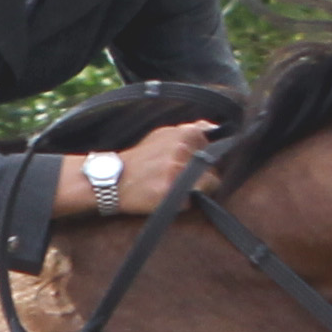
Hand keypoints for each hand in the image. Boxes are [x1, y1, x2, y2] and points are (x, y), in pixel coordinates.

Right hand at [52, 120, 218, 221]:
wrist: (114, 179)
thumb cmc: (141, 159)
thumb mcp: (162, 135)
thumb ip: (189, 133)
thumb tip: (212, 129)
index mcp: (185, 132)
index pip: (217, 145)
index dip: (208, 156)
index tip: (195, 162)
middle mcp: (184, 149)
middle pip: (214, 166)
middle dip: (203, 173)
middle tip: (180, 176)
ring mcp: (179, 170)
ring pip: (209, 184)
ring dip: (196, 188)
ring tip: (175, 186)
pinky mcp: (173, 191)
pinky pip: (193, 200)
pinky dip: (185, 201)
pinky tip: (168, 195)